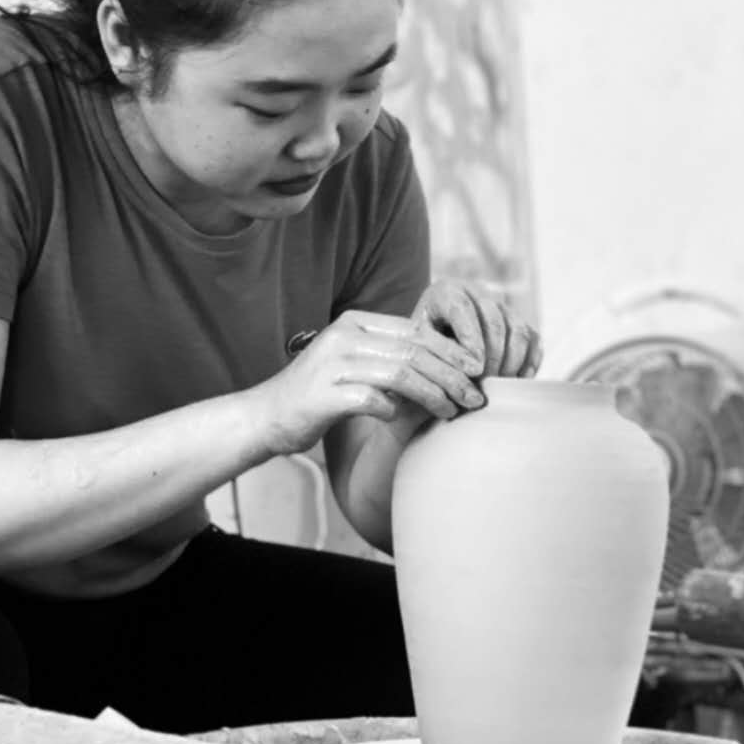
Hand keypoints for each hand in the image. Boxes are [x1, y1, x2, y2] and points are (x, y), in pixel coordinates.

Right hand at [254, 310, 484, 454]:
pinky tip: (404, 421)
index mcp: (355, 323)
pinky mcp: (322, 395)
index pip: (415, 330)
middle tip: (476, 396)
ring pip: (399, 374)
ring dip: (433, 394)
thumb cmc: (320, 395)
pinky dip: (394, 411)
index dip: (451, 349)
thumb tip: (449, 369)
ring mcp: (331, 365)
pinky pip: (371, 400)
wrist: (265, 417)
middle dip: (451, 374)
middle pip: (413, 351)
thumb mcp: (357, 365)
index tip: (478, 369)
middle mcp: (343, 337)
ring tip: (453, 411)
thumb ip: (392, 359)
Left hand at [411, 281, 542, 379]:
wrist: (434, 338)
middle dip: (492, 357)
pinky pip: (533, 339)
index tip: (474, 369)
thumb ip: (429, 356)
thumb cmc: (422, 345)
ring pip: (518, 330)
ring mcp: (500, 305)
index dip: (471, 338)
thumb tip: (452, 378)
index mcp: (446, 292)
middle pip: (494, 321)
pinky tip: (516, 382)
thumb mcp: (416, 345)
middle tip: (485, 385)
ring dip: (511, 362)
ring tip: (498, 386)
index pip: (462, 308)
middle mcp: (476, 292)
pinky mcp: (517, 321)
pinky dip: (529, 362)